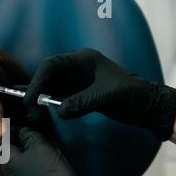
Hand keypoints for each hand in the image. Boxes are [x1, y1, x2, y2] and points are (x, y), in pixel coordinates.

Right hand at [24, 48, 175, 140]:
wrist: (145, 106)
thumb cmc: (130, 94)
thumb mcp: (106, 97)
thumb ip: (82, 102)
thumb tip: (60, 112)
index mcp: (82, 60)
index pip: (52, 65)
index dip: (38, 80)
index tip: (30, 98)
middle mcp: (76, 68)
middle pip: (48, 76)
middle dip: (36, 92)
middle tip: (30, 110)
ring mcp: (75, 81)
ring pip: (50, 87)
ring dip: (40, 100)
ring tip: (33, 115)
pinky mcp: (77, 94)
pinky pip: (56, 97)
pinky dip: (47, 105)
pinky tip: (38, 112)